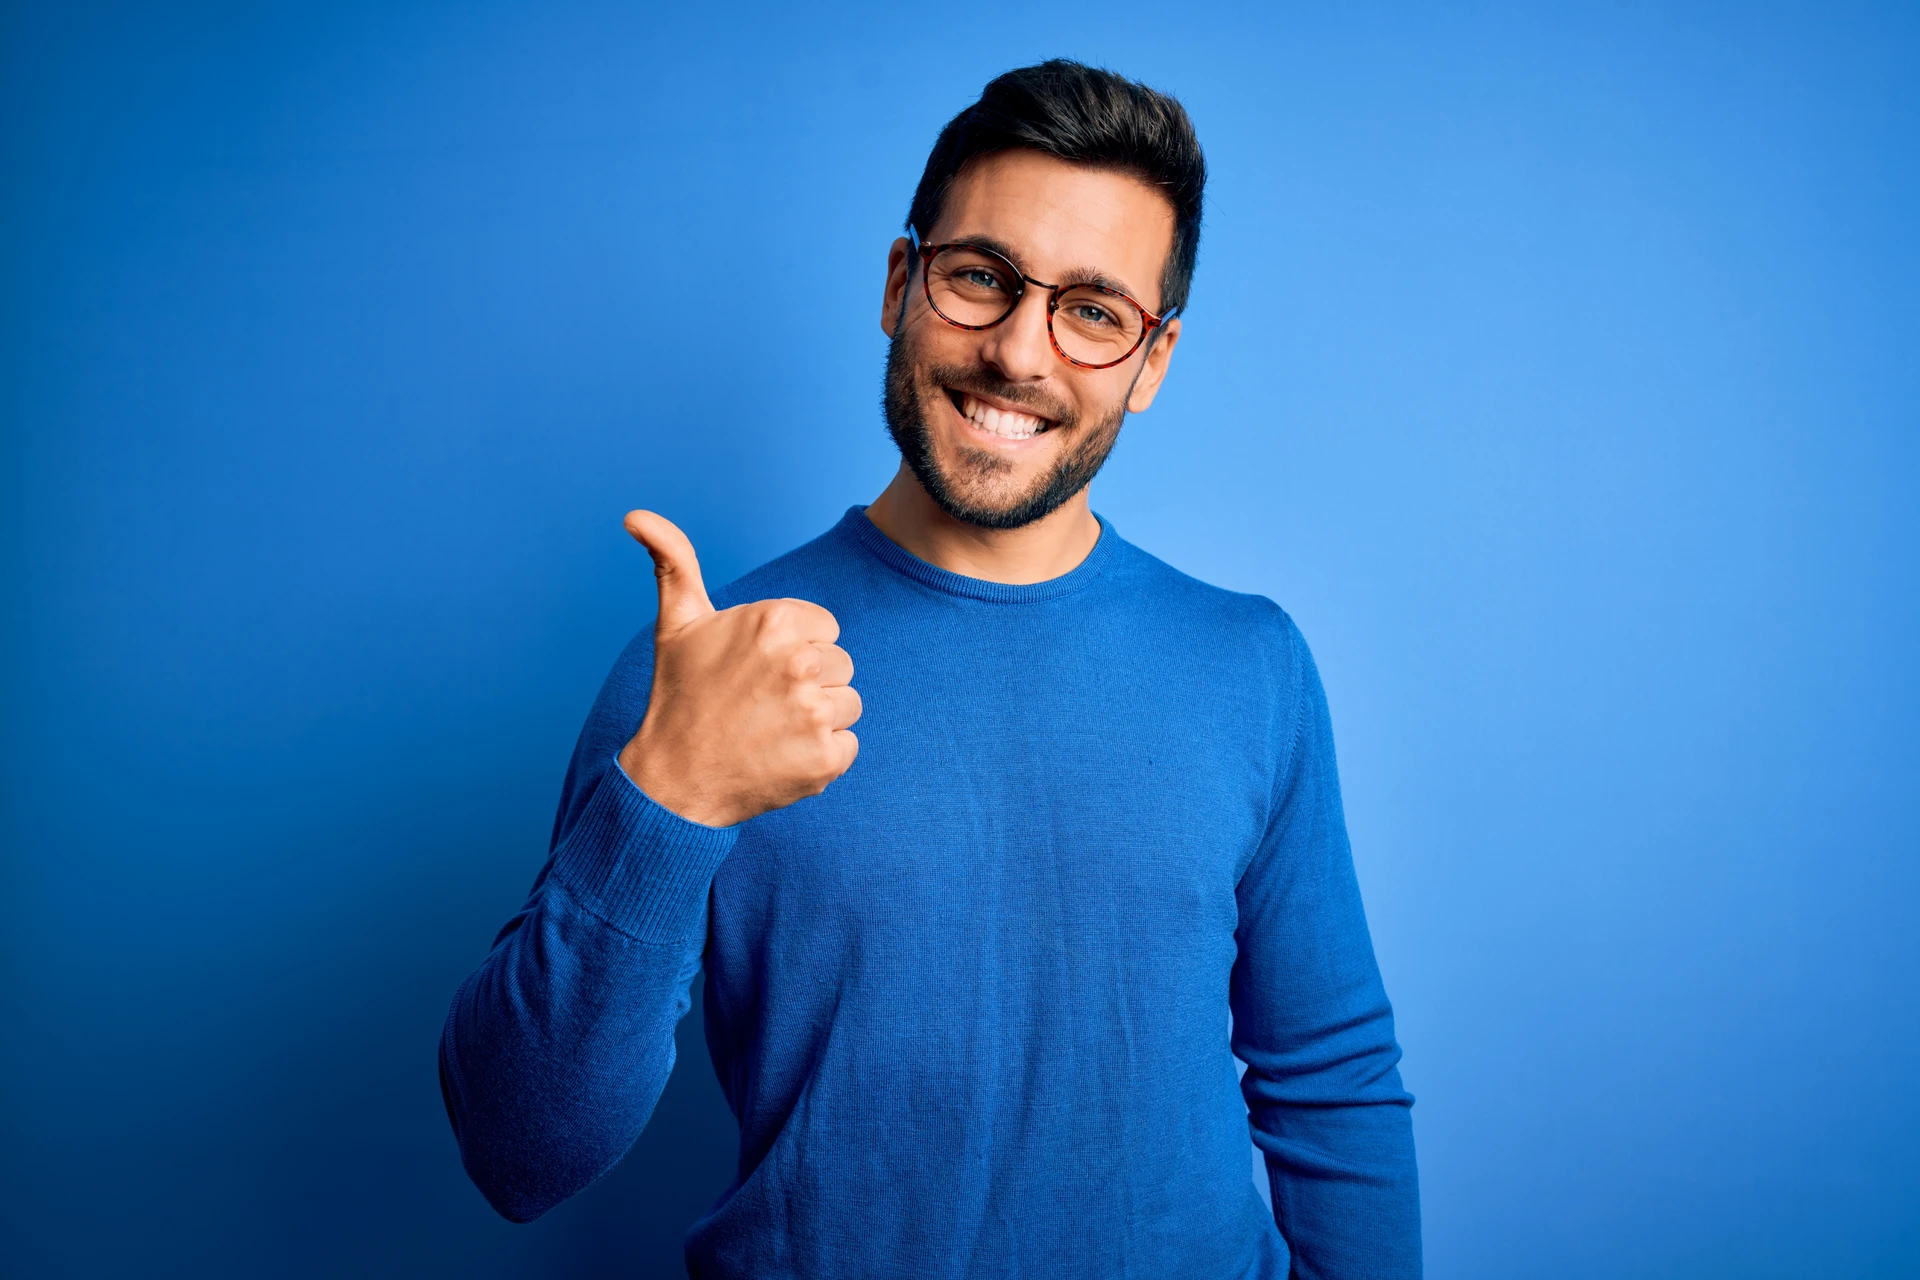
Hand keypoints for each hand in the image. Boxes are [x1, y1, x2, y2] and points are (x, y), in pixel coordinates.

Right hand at [616, 511, 860, 826]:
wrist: (672, 780)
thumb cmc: (680, 696)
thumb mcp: (677, 624)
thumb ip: (675, 561)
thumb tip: (635, 515)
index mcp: (775, 621)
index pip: (825, 628)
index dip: (794, 648)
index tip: (757, 670)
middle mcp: (800, 662)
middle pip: (841, 664)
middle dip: (808, 682)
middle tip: (761, 703)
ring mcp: (814, 713)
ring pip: (848, 703)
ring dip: (817, 719)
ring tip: (771, 728)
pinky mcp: (826, 758)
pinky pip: (848, 745)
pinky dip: (821, 756)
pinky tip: (781, 755)